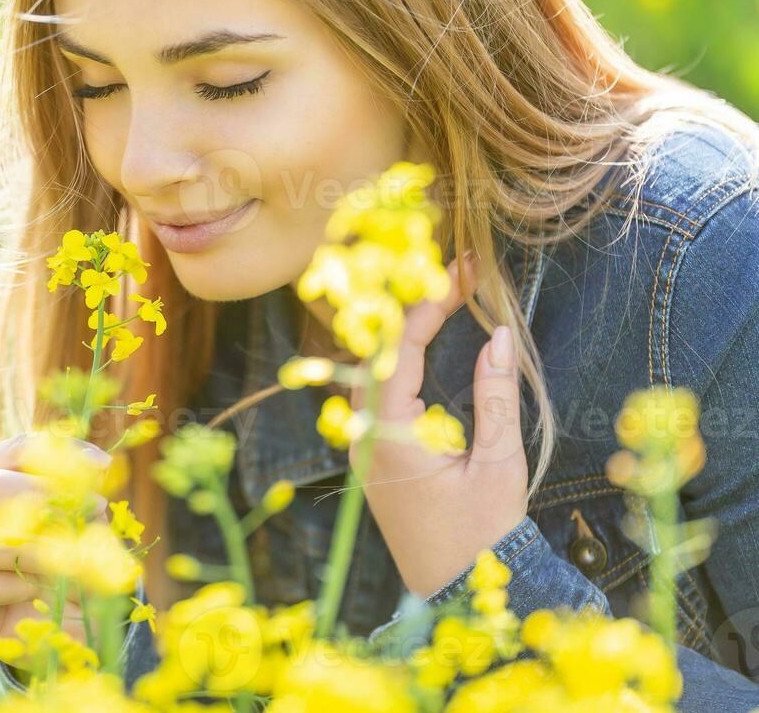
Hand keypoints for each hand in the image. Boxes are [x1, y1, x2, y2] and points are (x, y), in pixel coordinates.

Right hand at [0, 433, 108, 647]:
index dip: (52, 453)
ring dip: (34, 547)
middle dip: (39, 495)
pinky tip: (39, 590)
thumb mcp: (81, 523)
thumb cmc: (64, 562)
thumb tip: (94, 466)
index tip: (101, 467)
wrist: (59, 624)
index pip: (5, 454)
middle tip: (85, 510)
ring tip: (68, 558)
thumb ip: (80, 494)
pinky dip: (18, 586)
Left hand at [351, 251, 528, 597]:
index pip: (399, 348)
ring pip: (373, 369)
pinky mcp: (374, 454)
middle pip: (377, 351)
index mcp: (388, 433)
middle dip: (414, 306)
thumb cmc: (482, 535)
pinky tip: (424, 339)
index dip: (430, 303)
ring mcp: (364, 444)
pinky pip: (377, 392)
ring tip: (442, 293)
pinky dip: (400, 359)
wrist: (459, 590)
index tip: (462, 271)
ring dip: (404, 330)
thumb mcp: (498, 463)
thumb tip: (498, 335)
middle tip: (455, 273)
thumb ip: (495, 396)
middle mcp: (364, 434)